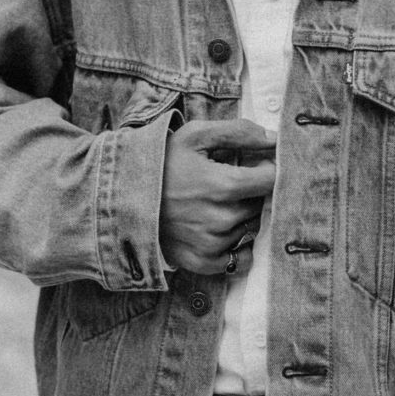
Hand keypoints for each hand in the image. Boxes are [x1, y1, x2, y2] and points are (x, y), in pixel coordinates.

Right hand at [160, 119, 275, 275]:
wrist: (120, 197)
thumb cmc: (161, 163)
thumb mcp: (195, 136)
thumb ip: (239, 133)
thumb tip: (274, 139)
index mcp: (224, 185)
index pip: (273, 181)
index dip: (270, 171)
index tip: (259, 166)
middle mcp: (223, 219)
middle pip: (261, 205)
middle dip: (251, 193)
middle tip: (225, 184)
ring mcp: (215, 244)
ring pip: (251, 229)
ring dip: (242, 217)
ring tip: (213, 205)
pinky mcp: (206, 262)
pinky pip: (242, 259)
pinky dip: (237, 246)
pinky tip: (218, 230)